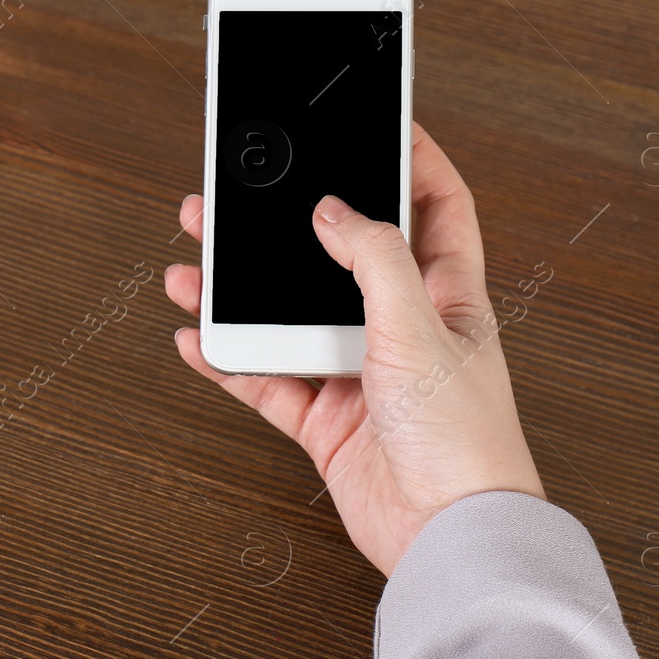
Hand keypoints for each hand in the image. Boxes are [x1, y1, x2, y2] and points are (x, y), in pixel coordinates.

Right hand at [165, 121, 545, 576]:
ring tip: (194, 262)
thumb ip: (375, 259)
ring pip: (289, 315)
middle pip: (338, 255)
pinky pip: (265, 378)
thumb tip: (334, 210)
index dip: (413, 159)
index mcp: (447, 294)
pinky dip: (228, 358)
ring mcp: (361, 373)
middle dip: (289, 222)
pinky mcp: (328, 420)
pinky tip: (198, 337)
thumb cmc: (464, 441)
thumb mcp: (419, 327)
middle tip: (243, 197)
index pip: (437, 205)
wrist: (447, 536)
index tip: (381, 121)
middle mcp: (402, 328)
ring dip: (240, 290)